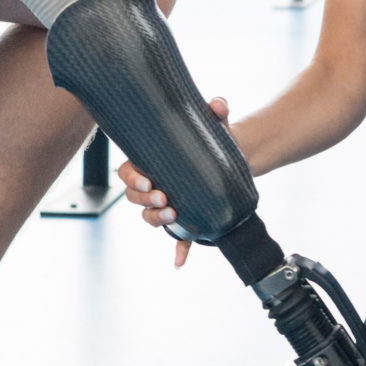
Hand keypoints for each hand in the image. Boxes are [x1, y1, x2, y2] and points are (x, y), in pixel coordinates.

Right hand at [116, 97, 229, 268]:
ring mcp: (169, 202)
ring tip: (174, 214)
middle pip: (135, 196)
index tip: (148, 180)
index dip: (132, 177)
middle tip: (164, 197)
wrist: (236, 156)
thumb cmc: (214, 136)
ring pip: (150, 216)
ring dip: (157, 219)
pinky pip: (178, 239)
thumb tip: (218, 104)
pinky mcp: (186, 218)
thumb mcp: (215, 122)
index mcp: (152, 160)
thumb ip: (216, 110)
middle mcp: (155, 183)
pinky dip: (179, 250)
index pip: (129, 170)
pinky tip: (180, 261)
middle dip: (145, 200)